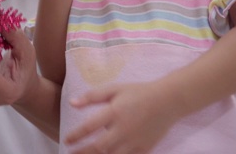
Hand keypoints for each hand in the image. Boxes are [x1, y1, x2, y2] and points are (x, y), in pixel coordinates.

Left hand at [65, 81, 180, 153]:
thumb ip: (93, 96)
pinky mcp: (144, 149)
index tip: (66, 140)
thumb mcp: (115, 89)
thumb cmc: (138, 93)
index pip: (89, 127)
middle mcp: (124, 129)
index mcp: (115, 112)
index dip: (76, 135)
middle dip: (83, 152)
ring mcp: (135, 141)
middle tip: (71, 153)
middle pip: (99, 147)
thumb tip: (72, 103)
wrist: (168, 101)